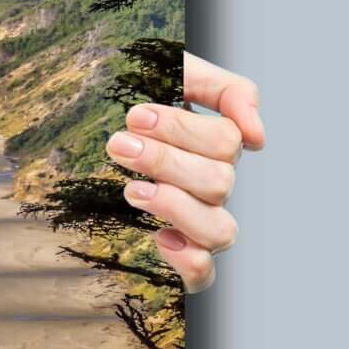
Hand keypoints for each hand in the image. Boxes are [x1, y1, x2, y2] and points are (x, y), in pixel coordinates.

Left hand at [105, 50, 263, 292]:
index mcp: (217, 145)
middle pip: (219, 182)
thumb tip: (257, 137)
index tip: (135, 116)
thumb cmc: (140, 102)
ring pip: (220, 230)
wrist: (92, 122)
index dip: (183, 130)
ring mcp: (200, 222)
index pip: (226, 141)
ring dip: (175, 207)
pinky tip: (157, 237)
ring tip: (132, 190)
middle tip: (119, 145)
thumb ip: (225, 90)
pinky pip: (203, 274)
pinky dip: (187, 260)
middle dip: (166, 162)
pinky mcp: (180, 253)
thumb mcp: (176, 74)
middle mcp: (215, 186)